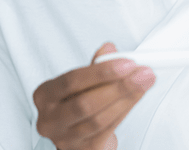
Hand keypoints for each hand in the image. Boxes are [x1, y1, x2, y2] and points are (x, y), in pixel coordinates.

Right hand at [33, 42, 155, 149]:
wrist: (77, 134)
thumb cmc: (76, 102)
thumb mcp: (80, 82)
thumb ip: (94, 65)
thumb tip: (109, 50)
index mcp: (45, 95)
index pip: (72, 80)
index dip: (101, 72)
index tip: (125, 63)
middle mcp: (50, 119)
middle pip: (86, 103)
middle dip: (118, 86)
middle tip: (141, 74)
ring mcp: (65, 138)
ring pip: (99, 119)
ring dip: (126, 99)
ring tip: (143, 84)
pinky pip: (108, 130)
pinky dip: (125, 111)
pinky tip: (135, 98)